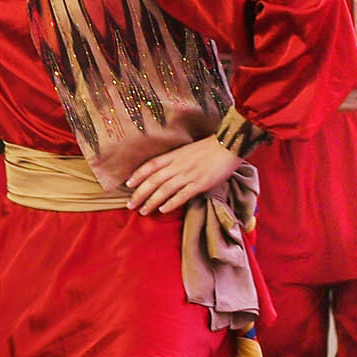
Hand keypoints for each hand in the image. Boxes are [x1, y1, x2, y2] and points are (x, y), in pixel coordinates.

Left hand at [125, 138, 244, 216]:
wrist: (229, 145)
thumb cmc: (208, 148)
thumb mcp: (186, 150)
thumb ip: (174, 160)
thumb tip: (162, 172)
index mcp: (174, 156)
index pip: (150, 165)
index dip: (138, 175)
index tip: (128, 184)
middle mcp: (178, 165)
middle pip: (153, 180)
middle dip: (139, 194)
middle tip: (130, 205)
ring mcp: (189, 175)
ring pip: (164, 190)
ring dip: (152, 201)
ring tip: (143, 210)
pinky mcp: (200, 184)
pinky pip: (182, 195)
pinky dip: (171, 203)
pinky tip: (163, 209)